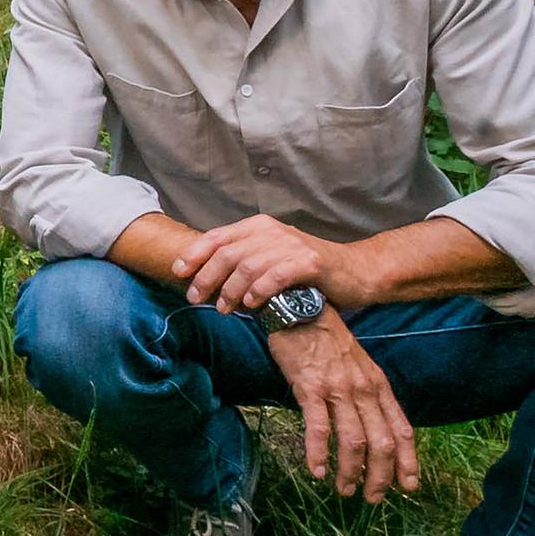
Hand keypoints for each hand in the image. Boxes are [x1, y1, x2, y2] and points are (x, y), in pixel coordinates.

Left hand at [176, 214, 365, 311]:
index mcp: (259, 226)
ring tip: (223, 309)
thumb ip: (243, 260)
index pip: (217, 237)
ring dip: (230, 290)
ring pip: (248, 266)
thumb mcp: (271, 257)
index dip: (194, 254)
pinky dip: (259, 291)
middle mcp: (272, 231)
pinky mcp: (310, 262)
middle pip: (227, 253)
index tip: (177, 272)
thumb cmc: (307, 270)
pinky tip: (251, 305)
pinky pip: (276, 276)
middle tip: (195, 298)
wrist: (356, 272)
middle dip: (206, 277)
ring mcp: (292, 246)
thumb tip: (205, 277)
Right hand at [266, 308, 419, 502]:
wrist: (300, 308)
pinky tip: (317, 470)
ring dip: (351, 472)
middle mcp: (364, 390)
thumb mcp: (358, 365)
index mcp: (378, 385)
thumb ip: (367, 394)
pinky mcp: (310, 388)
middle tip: (373, 498)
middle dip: (380, 477)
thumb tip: (370, 426)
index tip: (408, 486)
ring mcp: (338, 390)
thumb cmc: (326, 339)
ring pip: (354, 441)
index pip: (402, 430)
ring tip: (344, 490)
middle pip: (381, 444)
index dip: (408, 462)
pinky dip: (319, 453)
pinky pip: (319, 427)